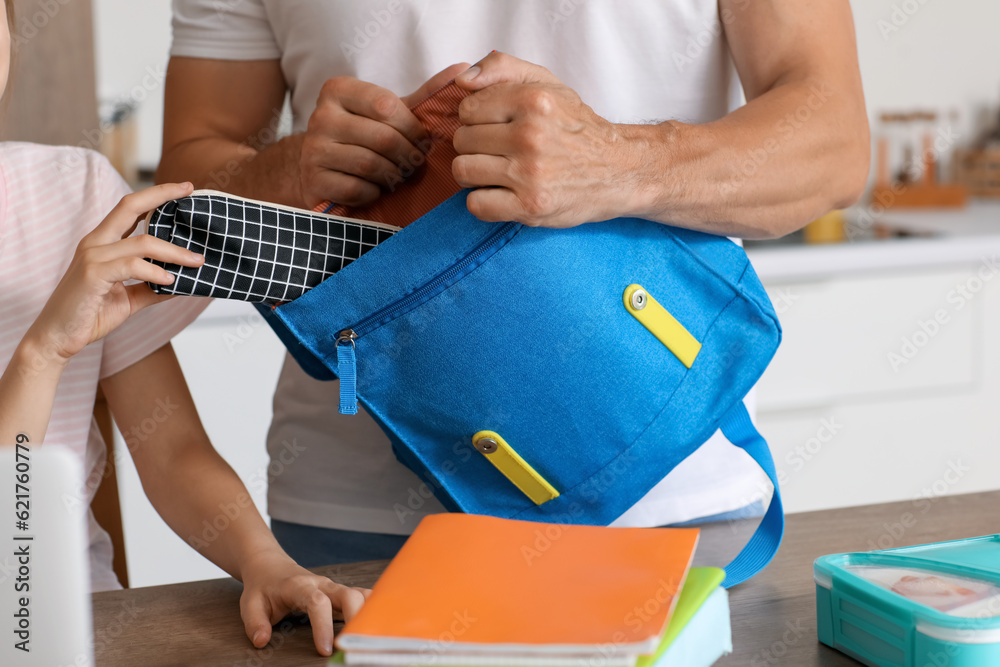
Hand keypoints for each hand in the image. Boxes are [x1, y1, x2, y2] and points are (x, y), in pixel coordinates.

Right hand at [22, 183, 203, 365]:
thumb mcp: (129, 298)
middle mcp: (96, 243)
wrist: (58, 338)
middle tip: (191, 191)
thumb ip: (153, 288)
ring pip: (142, 242)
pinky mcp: (93, 274)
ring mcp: (92, 256)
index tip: (184, 188)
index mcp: (103, 243)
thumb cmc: (90, 314)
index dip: (156, 195)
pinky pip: (131, 265)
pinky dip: (154, 272)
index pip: (129, 208)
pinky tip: (170, 281)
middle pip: (130, 206)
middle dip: (162, 195)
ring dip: (174, 252)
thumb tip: (184, 283)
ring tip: (197, 262)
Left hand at [240, 550, 369, 656]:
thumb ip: (255, 623)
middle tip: (355, 645)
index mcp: (300, 586)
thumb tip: (262, 641)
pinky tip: (377, 626)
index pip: (317, 602)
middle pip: (349, 595)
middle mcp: (322, 584)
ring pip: (361, 596)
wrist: (271, 566)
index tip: (325, 649)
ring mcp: (334, 588)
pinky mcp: (340, 594)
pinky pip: (363, 598)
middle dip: (356, 619)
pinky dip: (373, 609)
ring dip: (369, 615)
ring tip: (372, 639)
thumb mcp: (250, 604)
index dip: (324, 626)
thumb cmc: (263, 586)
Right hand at [300, 63, 470, 208]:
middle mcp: (321, 116)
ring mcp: (313, 149)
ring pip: (370, 165)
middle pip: (382, 138)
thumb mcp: (389, 112)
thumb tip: (465, 71)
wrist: (318, 165)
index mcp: (338, 90)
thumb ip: (425, 94)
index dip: (412, 128)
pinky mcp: (314, 180)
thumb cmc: (363, 135)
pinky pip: (357, 189)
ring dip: (394, 175)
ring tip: (400, 175)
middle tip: (417, 163)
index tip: (423, 140)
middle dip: (408, 155)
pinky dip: (375, 192)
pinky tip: (377, 188)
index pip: (386, 105)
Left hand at [453, 52, 639, 227]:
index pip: (468, 108)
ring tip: (498, 172)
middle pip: (463, 140)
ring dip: (475, 174)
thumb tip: (462, 80)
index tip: (497, 127)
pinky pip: (476, 204)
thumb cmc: (576, 128)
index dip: (477, 119)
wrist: (617, 170)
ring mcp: (529, 174)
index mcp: (533, 100)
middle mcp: (531, 135)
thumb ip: (502, 68)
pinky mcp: (530, 206)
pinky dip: (484, 201)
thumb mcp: (547, 84)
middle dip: (476, 146)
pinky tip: (502, 194)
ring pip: (463, 171)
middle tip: (500, 152)